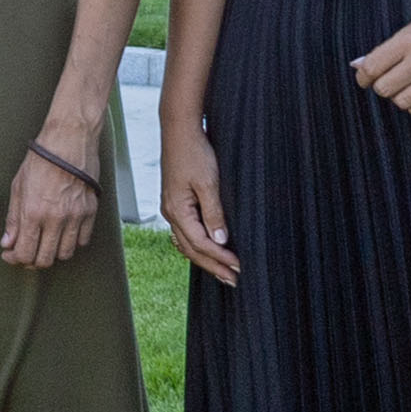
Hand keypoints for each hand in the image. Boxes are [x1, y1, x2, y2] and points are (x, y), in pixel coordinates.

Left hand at [0, 132, 108, 270]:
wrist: (69, 140)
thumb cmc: (41, 160)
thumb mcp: (18, 187)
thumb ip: (13, 218)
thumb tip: (8, 243)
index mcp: (33, 212)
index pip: (25, 253)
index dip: (14, 259)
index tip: (10, 254)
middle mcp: (56, 219)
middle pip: (45, 259)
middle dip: (31, 261)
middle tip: (25, 252)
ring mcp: (76, 216)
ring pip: (65, 254)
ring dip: (52, 253)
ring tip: (44, 242)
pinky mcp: (90, 212)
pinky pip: (82, 240)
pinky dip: (71, 242)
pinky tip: (62, 232)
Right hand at [163, 116, 238, 281]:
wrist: (180, 131)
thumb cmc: (195, 153)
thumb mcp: (208, 183)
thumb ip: (214, 213)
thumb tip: (220, 241)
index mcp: (177, 210)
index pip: (200, 244)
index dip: (220, 258)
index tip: (239, 267)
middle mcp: (171, 213)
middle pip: (192, 249)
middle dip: (213, 266)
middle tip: (234, 280)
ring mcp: (172, 208)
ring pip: (187, 243)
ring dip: (205, 259)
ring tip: (223, 271)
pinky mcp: (176, 202)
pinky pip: (186, 232)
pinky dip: (198, 245)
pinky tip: (208, 249)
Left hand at [351, 0, 410, 122]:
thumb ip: (386, 49)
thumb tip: (358, 66)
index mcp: (407, 41)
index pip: (371, 68)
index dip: (363, 77)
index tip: (365, 78)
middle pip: (384, 89)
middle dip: (382, 85)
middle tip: (390, 79)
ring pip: (402, 102)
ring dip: (401, 96)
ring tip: (408, 85)